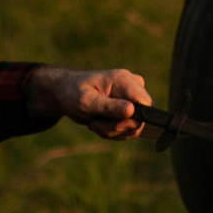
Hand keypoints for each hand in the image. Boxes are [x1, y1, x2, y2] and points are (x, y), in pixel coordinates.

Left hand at [31, 66, 152, 139]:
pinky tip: (99, 123)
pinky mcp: (130, 110)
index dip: (134, 119)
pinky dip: (112, 132)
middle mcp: (133, 88)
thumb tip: (132, 111)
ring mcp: (132, 99)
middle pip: (140, 119)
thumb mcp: (86, 101)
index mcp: (124, 80)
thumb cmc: (73, 92)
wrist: (66, 93)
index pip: (146, 103)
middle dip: (117, 128)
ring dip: (112, 131)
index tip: (115, 124)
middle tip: (95, 124)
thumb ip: (109, 106)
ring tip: (94, 122)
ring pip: (134, 128)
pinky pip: (128, 130)